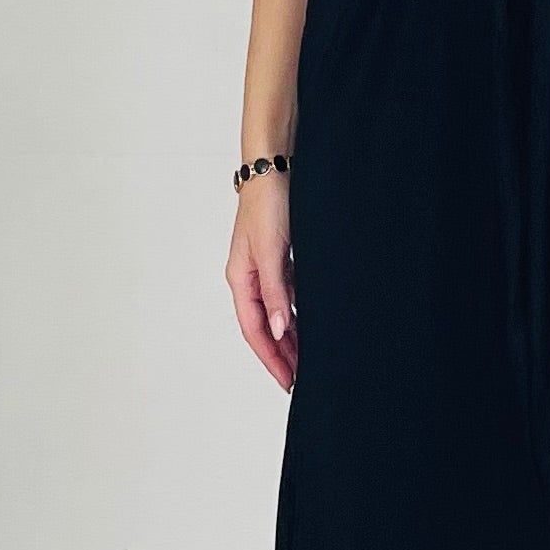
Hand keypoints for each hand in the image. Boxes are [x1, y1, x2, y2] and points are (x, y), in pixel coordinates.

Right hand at [226, 176, 297, 389]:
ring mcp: (264, 268)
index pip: (254, 330)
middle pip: (264, 326)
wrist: (274, 168)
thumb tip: (281, 329)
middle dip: (280, 354)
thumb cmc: (268, 203)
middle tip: (300, 379)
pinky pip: (286, 296)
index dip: (271, 358)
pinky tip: (308, 325)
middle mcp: (249, 278)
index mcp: (240, 279)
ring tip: (306, 360)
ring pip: (276, 313)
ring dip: (289, 337)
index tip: (288, 381)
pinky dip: (296, 314)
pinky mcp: (278, 258)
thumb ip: (276, 292)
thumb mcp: (271, 252)